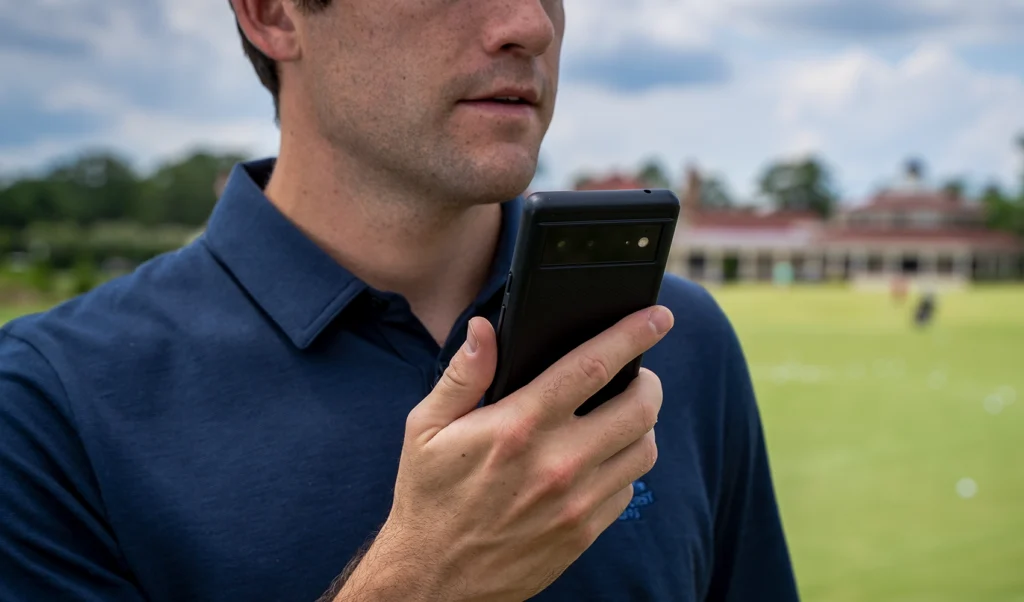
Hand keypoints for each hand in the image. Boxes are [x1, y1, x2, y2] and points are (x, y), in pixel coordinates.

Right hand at [338, 306, 673, 601]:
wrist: (434, 579)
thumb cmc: (429, 497)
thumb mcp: (426, 428)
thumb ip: (463, 374)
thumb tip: (486, 329)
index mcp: (519, 426)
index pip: (592, 366)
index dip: (633, 334)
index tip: (658, 316)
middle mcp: (557, 462)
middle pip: (639, 406)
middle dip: (648, 379)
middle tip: (638, 373)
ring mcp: (576, 501)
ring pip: (645, 448)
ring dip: (642, 423)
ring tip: (621, 414)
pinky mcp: (584, 532)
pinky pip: (628, 487)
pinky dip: (625, 464)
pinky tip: (602, 458)